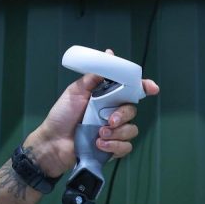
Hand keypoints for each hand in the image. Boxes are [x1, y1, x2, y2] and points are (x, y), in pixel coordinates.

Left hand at [23, 50, 158, 177]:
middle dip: (123, 115)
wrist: (53, 142)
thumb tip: (109, 55)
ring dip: (117, 133)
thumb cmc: (62, 115)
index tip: (151, 88)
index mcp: (105, 97)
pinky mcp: (112, 148)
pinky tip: (99, 144)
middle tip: (110, 120)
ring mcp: (113, 131)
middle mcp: (112, 113)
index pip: (129, 90)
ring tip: (99, 135)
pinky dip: (114, 146)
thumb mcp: (75, 92)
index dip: (143, 87)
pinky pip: (125, 146)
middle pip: (132, 110)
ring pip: (132, 130)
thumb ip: (93, 77)